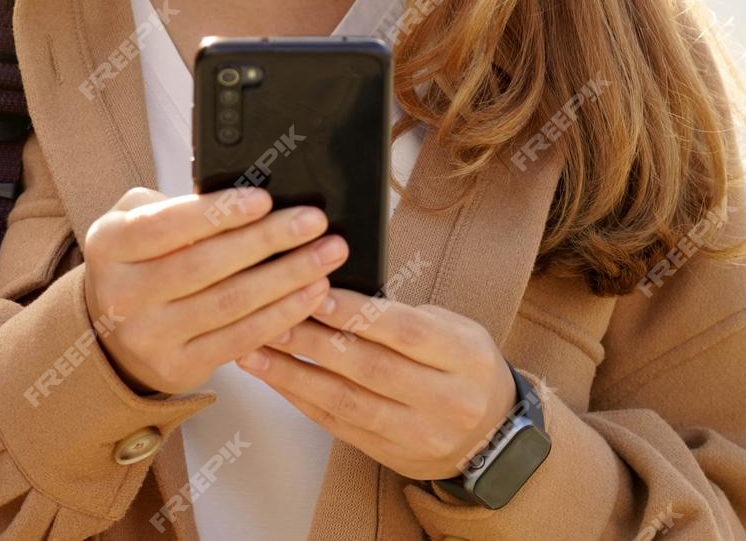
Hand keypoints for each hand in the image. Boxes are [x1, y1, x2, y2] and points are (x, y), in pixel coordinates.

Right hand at [80, 185, 351, 395]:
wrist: (115, 331)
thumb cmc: (143, 259)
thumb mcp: (141, 220)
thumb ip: (181, 206)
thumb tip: (250, 200)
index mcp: (109, 245)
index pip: (167, 225)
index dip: (220, 213)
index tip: (266, 200)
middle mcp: (121, 295)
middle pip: (206, 264)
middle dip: (268, 241)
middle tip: (314, 223)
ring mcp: (148, 337)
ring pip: (230, 304)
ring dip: (287, 278)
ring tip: (326, 255)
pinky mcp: (177, 368)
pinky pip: (240, 339)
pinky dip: (281, 315)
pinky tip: (311, 293)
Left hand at [234, 287, 520, 483]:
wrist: (491, 436)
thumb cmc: (462, 367)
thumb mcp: (455, 330)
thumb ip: (404, 317)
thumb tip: (336, 293)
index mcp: (463, 356)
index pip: (406, 331)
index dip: (357, 313)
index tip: (316, 292)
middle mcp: (444, 398)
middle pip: (370, 368)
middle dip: (314, 342)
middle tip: (271, 318)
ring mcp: (416, 432)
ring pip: (346, 402)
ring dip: (294, 374)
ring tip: (254, 351)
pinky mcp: (389, 453)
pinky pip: (337, 425)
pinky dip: (301, 399)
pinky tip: (273, 379)